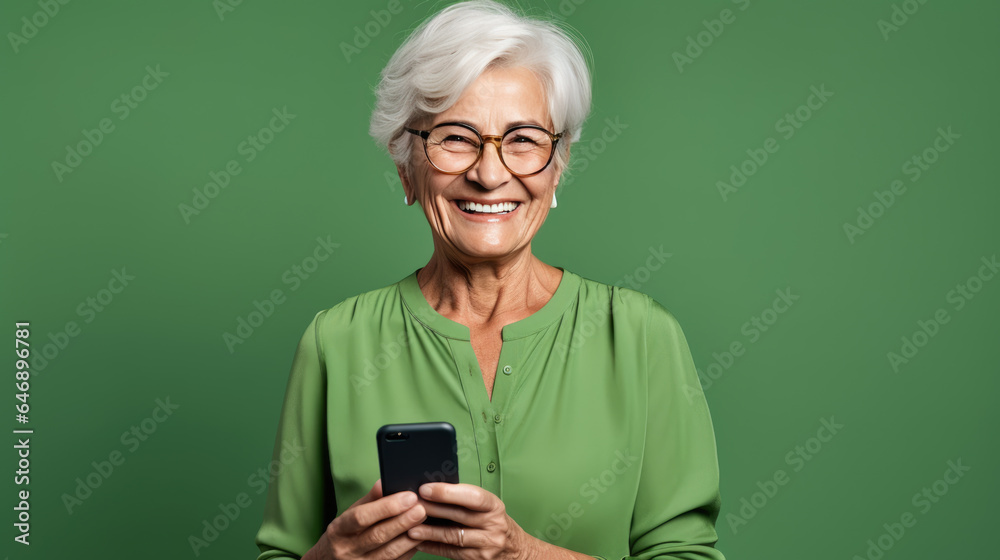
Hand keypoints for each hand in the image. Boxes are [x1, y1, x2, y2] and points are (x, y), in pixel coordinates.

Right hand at [304, 479, 426, 559]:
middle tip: (422, 509)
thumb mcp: (348, 515)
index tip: (409, 497)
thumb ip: (369, 500)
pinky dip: (408, 551)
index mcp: (339, 530)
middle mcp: (347, 550)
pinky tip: (419, 538)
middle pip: (378, 536)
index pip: (361, 517)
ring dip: (409, 537)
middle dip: (402, 521)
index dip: (387, 507)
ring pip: (389, 553)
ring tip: (424, 522)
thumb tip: (384, 482)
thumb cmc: (344, 534)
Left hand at [406, 483, 533, 559]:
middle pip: (459, 516)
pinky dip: (433, 547)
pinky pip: (451, 552)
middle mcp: (493, 525)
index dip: (447, 492)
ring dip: (429, 531)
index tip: (426, 488)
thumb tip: (434, 490)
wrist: (515, 550)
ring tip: (411, 527)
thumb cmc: (494, 523)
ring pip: (453, 536)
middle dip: (432, 509)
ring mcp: (487, 544)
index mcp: (494, 506)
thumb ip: (465, 500)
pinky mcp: (478, 559)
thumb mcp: (488, 508)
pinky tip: (420, 542)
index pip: (472, 496)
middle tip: (411, 505)